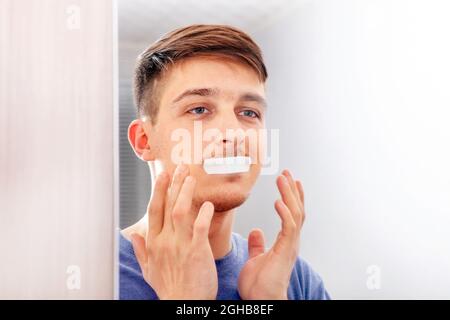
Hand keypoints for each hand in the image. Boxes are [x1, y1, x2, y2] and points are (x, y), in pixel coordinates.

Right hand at [130, 164, 217, 299]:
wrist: (183, 304)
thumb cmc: (170, 288)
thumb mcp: (149, 270)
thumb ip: (141, 251)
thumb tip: (134, 236)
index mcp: (154, 243)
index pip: (155, 210)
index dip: (159, 190)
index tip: (163, 175)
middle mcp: (165, 241)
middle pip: (167, 205)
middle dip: (173, 184)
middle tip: (180, 168)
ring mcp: (181, 245)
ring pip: (181, 211)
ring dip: (186, 192)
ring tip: (191, 177)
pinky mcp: (197, 251)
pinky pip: (200, 227)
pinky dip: (204, 213)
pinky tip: (208, 203)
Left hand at [238, 169, 304, 299]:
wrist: (261, 301)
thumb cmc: (259, 285)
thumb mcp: (256, 258)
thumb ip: (257, 245)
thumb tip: (255, 231)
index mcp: (284, 241)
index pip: (291, 214)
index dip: (291, 197)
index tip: (289, 181)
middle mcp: (291, 241)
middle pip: (296, 210)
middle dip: (292, 190)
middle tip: (287, 173)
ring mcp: (290, 246)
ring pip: (295, 214)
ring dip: (289, 195)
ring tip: (284, 179)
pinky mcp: (286, 251)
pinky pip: (289, 228)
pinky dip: (285, 214)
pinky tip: (278, 201)